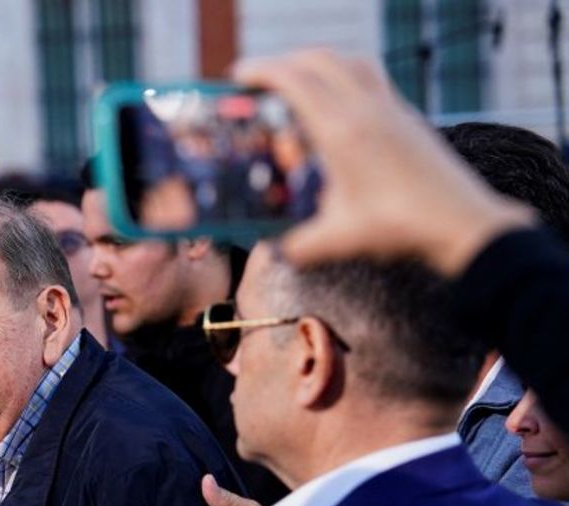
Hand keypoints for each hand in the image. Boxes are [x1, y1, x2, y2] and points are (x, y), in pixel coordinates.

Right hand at [233, 49, 534, 275]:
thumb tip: (276, 249)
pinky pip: (372, 76)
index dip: (261, 72)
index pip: (295, 81)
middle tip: (260, 79)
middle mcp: (366, 110)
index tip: (239, 77)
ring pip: (348, 60)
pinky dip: (345, 74)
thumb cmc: (401, 228)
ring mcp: (391, 109)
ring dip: (317, 61)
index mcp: (342, 132)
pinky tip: (339, 101)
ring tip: (298, 80)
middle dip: (284, 61)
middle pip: (318, 59)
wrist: (462, 224)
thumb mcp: (337, 241)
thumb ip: (299, 245)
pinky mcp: (408, 117)